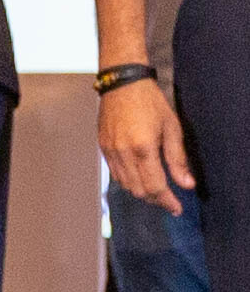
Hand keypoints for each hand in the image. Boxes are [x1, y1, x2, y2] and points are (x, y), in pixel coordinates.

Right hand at [98, 79, 194, 214]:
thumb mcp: (171, 127)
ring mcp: (110, 151)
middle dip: (155, 199)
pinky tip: (139, 176)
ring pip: (125, 185)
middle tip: (169, 200)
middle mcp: (123, 153)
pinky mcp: (103, 148)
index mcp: (143, 148)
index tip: (177, 208)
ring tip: (156, 189)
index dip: (167, 201)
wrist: (122, 83)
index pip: (155, 186)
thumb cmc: (150, 101)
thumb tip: (187, 184)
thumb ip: (178, 159)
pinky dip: (128, 181)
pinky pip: (115, 174)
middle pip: (138, 190)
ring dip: (141, 192)